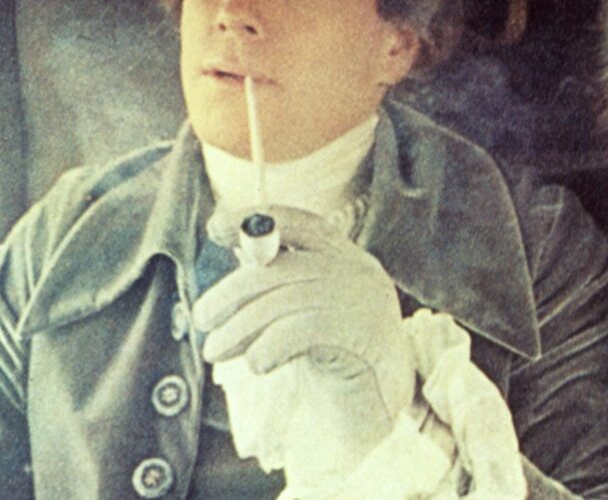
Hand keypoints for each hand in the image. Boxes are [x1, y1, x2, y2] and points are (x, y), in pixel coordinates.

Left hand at [193, 206, 417, 478]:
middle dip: (231, 293)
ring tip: (215, 350)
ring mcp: (365, 303)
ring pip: (284, 301)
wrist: (385, 406)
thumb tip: (241, 250)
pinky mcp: (362, 337)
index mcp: (349, 260)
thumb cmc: (341, 359)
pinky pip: (299, 330)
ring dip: (239, 328)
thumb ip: (284, 284)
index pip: (302, 224)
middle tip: (202, 320)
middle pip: (282, 267)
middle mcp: (360, 273)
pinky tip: (257, 364)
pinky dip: (267, 347)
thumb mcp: (309, 313)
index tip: (215, 228)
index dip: (256, 220)